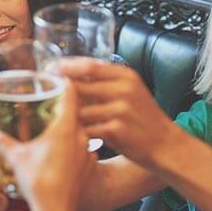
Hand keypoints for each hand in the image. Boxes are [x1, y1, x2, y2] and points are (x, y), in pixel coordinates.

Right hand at [0, 80, 92, 210]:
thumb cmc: (39, 183)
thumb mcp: (16, 158)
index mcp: (65, 127)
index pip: (71, 93)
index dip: (65, 82)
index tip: (59, 76)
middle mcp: (82, 136)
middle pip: (78, 111)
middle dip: (64, 106)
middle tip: (51, 102)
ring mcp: (88, 152)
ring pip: (82, 131)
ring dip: (70, 128)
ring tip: (54, 128)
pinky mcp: (89, 167)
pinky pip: (84, 149)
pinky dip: (75, 147)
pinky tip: (62, 154)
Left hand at [58, 58, 181, 168]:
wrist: (165, 145)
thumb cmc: (143, 119)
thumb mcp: (130, 91)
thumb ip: (106, 82)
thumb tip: (72, 76)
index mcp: (126, 76)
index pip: (89, 65)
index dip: (66, 67)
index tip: (50, 70)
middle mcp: (123, 89)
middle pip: (80, 86)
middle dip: (60, 93)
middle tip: (46, 98)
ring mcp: (120, 109)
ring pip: (79, 110)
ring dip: (67, 117)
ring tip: (59, 121)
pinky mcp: (116, 130)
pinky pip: (86, 129)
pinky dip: (78, 133)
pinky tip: (74, 137)